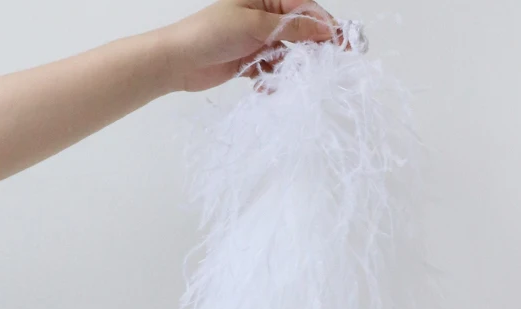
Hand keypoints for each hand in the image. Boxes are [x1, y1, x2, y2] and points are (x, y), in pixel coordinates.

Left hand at [161, 1, 334, 92]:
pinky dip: (272, 80)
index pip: (304, 9)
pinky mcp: (250, 62)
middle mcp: (263, 17)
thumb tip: (323, 29)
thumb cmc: (211, 33)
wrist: (179, 61)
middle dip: (312, 48)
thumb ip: (290, 29)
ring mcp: (257, 41)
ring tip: (294, 79)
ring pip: (287, 54)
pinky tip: (267, 87)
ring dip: (290, 68)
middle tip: (329, 64)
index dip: (324, 24)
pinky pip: (271, 71)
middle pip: (299, 32)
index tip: (342, 42)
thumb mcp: (255, 26)